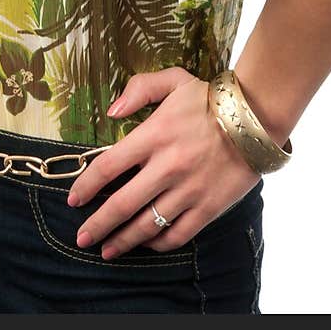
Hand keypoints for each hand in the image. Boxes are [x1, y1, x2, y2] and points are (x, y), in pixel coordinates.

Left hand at [65, 68, 260, 258]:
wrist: (257, 118)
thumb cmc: (212, 98)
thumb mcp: (174, 80)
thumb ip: (139, 88)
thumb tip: (111, 110)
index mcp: (153, 135)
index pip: (108, 167)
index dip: (86, 186)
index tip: (73, 200)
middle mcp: (166, 167)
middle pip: (121, 204)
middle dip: (97, 225)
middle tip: (82, 237)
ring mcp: (187, 191)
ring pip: (147, 225)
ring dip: (122, 241)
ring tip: (107, 250)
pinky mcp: (208, 208)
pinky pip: (177, 234)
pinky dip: (158, 243)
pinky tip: (146, 243)